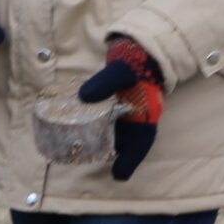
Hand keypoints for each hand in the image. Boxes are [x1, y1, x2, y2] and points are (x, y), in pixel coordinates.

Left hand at [77, 37, 164, 179]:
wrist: (135, 48)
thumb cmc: (134, 60)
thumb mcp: (121, 70)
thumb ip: (106, 82)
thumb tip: (84, 96)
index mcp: (145, 110)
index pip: (142, 139)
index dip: (132, 159)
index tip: (120, 176)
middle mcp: (137, 114)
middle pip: (129, 142)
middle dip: (119, 158)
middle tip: (110, 174)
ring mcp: (126, 111)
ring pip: (117, 133)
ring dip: (105, 145)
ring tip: (87, 158)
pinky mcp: (113, 105)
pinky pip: (104, 121)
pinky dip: (93, 130)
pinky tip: (78, 136)